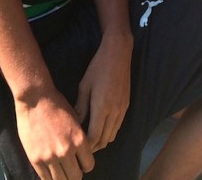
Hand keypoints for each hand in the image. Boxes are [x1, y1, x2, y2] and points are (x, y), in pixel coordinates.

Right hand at [15, 88, 93, 179]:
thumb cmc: (57, 106)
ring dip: (63, 177)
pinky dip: (50, 178)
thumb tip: (82, 153)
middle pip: (76, 176)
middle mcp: (66, 151)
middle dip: (76, 174)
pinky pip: (45, 178)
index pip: (89, 165)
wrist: (36, 99)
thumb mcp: (76, 120)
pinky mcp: (35, 159)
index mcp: (79, 140)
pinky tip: (51, 172)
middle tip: (72, 170)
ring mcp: (49, 156)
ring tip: (61, 172)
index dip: (86, 166)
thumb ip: (79, 139)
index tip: (82, 164)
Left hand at [74, 33, 131, 154]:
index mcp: (102, 107)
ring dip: (102, 140)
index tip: (77, 148)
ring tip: (90, 140)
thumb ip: (80, 107)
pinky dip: (109, 131)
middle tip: (82, 148)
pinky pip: (118, 125)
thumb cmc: (97, 67)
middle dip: (94, 147)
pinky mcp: (127, 104)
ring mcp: (123, 108)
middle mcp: (114, 111)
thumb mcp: (84, 86)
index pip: (95, 137)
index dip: (86, 146)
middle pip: (105, 139)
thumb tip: (75, 124)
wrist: (118, 53)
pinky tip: (101, 127)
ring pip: (113, 134)